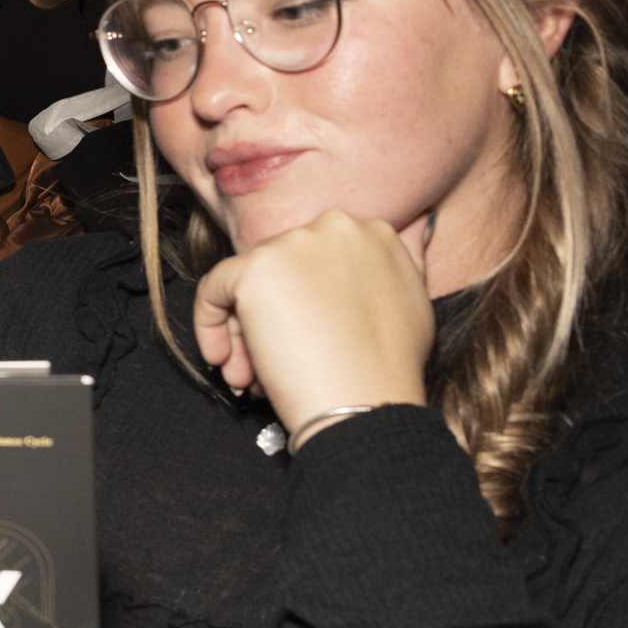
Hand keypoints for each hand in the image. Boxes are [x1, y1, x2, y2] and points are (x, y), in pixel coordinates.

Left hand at [190, 209, 434, 435]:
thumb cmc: (390, 368)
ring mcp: (294, 245)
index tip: (303, 339)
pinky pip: (213, 289)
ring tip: (252, 375)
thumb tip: (417, 224)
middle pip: (278, 269)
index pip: (312, 258)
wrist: (369, 404)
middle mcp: (335, 226)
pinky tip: (225, 360)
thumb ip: (404, 259)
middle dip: (269, 318)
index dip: (301, 302)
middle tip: (268, 364)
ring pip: (245, 282)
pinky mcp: (256, 270)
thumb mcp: (416, 300)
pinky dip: (209, 325)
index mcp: (372, 231)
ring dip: (242, 330)